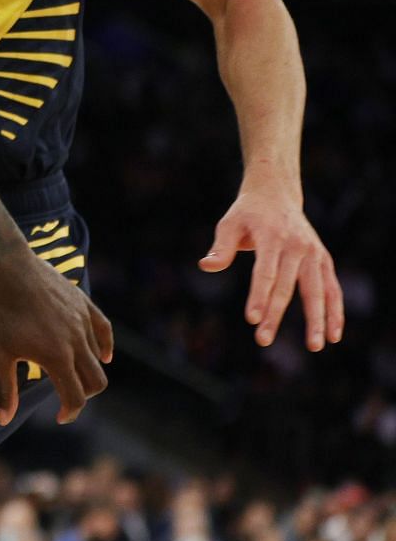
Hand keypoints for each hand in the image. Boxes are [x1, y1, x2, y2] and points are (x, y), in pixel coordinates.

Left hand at [0, 250, 112, 425]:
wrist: (9, 271)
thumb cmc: (1, 313)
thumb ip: (5, 389)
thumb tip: (3, 420)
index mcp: (57, 358)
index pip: (75, 397)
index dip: (70, 412)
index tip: (60, 417)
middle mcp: (77, 342)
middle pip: (95, 381)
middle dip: (83, 395)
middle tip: (66, 396)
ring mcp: (84, 322)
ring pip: (97, 357)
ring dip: (87, 370)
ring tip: (69, 372)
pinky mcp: (86, 306)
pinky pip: (104, 331)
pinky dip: (105, 347)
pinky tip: (103, 356)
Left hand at [200, 184, 341, 350]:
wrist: (276, 193)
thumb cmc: (247, 213)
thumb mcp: (229, 224)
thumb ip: (221, 247)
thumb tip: (206, 266)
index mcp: (271, 236)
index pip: (265, 272)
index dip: (259, 296)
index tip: (252, 319)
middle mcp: (296, 245)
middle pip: (287, 286)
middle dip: (275, 314)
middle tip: (263, 340)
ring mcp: (313, 253)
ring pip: (317, 290)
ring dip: (316, 319)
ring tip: (314, 347)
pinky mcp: (323, 259)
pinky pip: (332, 288)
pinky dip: (335, 311)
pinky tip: (333, 334)